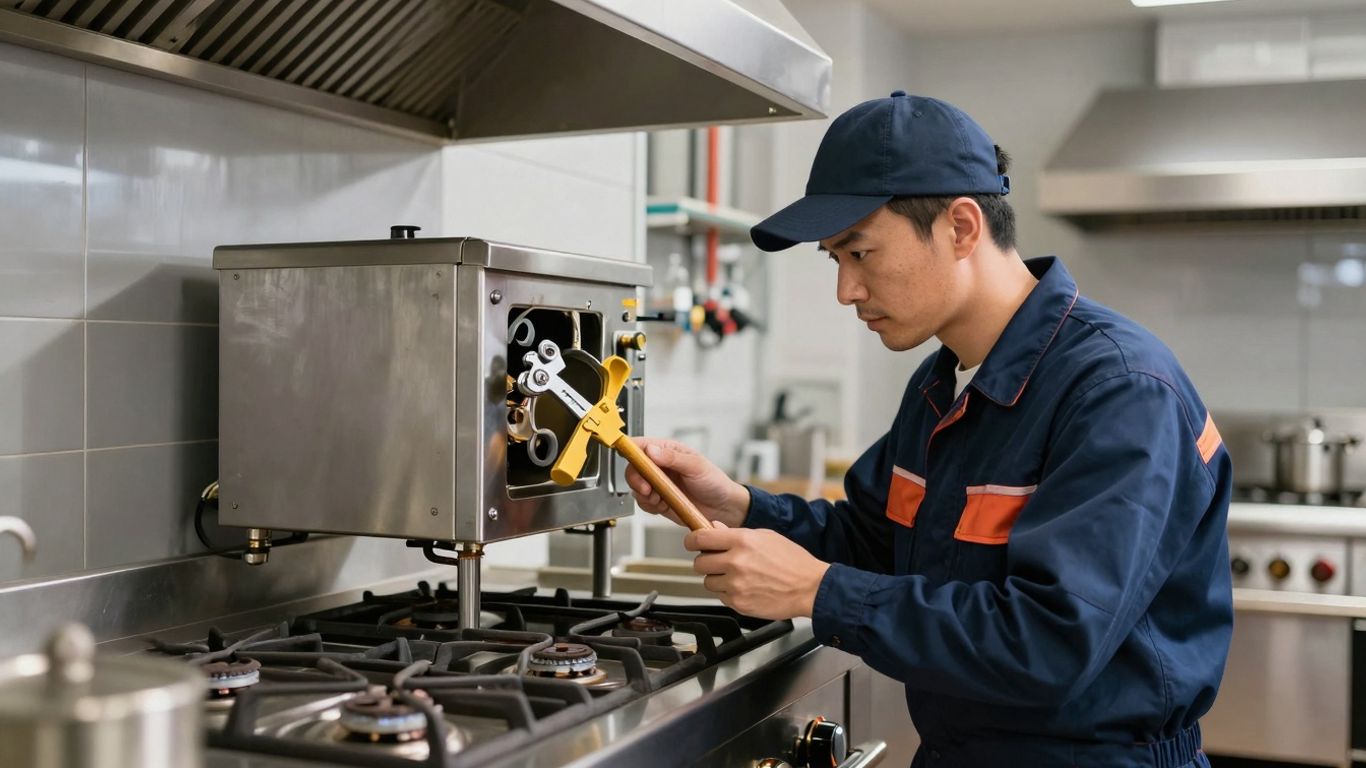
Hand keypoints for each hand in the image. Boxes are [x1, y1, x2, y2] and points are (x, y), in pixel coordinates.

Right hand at [625, 438, 749, 528]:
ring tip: (660, 498)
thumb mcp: (696, 466)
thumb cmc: (714, 482)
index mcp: (668, 451)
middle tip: (647, 488)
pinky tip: (663, 505)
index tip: (624, 453)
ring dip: (644, 495)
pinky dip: (650, 506)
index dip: (630, 448)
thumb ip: (673, 458)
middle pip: (633, 468)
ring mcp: (659, 484)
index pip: (642, 445)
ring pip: (636, 487)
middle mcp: (660, 466)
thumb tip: (652, 450)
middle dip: (636, 479)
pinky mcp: (659, 500)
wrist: (723, 508)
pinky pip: (644, 503)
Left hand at [687, 522, 830, 619]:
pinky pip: (721, 597)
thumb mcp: (765, 536)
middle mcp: (736, 562)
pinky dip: (728, 593)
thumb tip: (715, 527)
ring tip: (736, 576)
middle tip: (717, 561)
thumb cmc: (793, 561)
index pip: (700, 538)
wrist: (810, 588)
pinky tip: (745, 587)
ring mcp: (736, 585)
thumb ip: (736, 533)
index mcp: (742, 541)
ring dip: (717, 579)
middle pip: (699, 563)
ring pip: (707, 582)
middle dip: (706, 561)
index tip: (692, 542)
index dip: (692, 540)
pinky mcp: (738, 604)